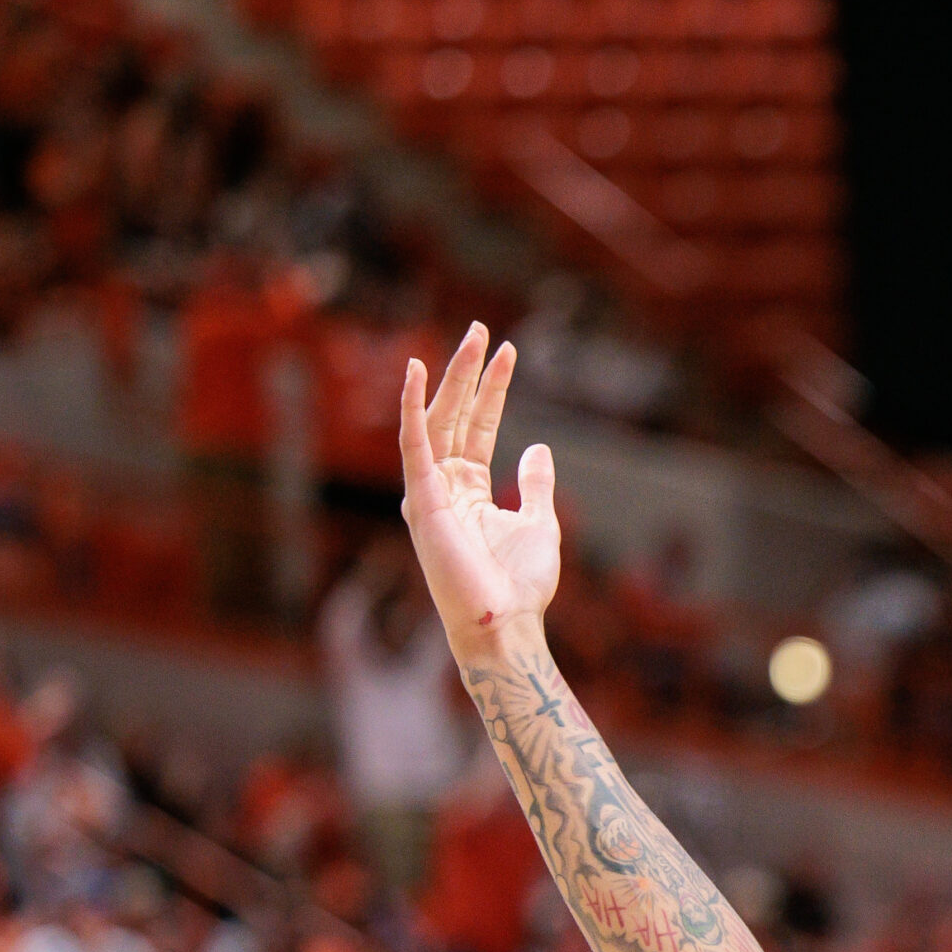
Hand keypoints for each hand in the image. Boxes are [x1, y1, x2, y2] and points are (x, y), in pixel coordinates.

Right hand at [399, 323, 558, 664]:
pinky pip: (413, 445)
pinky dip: (412, 407)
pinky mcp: (420, 502)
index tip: (509, 352)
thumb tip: (538, 448)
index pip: (479, 428)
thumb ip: (534, 484)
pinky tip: (417, 370)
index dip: (492, 390)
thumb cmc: (521, 585)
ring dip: (452, 378)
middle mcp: (444, 488)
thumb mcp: (539, 522)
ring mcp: (429, 494)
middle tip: (481, 328)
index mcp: (470, 492)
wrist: (506, 623)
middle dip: (468, 373)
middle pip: (456, 417)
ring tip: (471, 337)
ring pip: (438, 421)